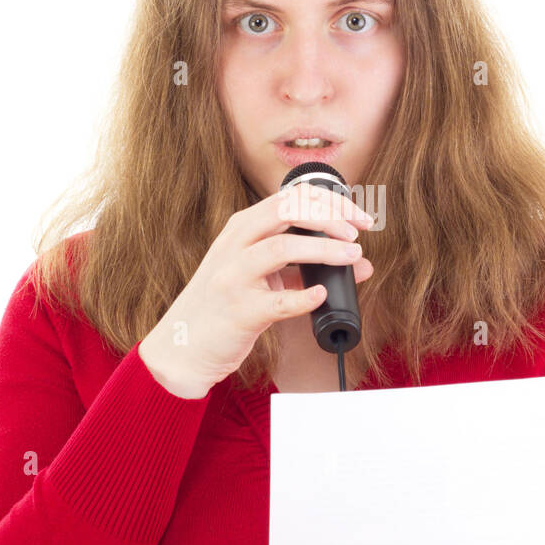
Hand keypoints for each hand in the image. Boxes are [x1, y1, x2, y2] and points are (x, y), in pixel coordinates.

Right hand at [139, 183, 374, 397]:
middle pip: (285, 211)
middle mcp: (234, 245)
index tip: (359, 218)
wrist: (183, 346)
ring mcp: (233, 277)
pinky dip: (304, 297)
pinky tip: (321, 296)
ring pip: (282, 248)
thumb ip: (305, 267)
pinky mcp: (238, 312)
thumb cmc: (225, 306)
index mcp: (241, 229)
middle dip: (329, 217)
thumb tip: (361, 263)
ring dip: (324, 249)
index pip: (290, 198)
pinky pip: (277, 301)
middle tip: (357, 234)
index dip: (331, 203)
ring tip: (352, 256)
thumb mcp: (261, 276)